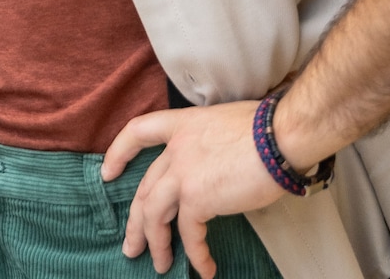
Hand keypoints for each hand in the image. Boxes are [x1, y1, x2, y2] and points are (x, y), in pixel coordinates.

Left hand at [100, 101, 286, 277]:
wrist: (281, 136)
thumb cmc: (268, 128)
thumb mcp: (225, 126)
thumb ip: (208, 146)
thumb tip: (215, 171)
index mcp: (183, 125)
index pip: (139, 132)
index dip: (119, 152)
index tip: (107, 173)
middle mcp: (177, 149)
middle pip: (145, 188)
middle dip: (136, 221)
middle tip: (132, 246)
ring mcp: (183, 173)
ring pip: (154, 214)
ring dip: (156, 243)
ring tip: (159, 264)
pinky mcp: (197, 198)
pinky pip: (189, 234)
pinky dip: (195, 254)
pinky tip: (204, 268)